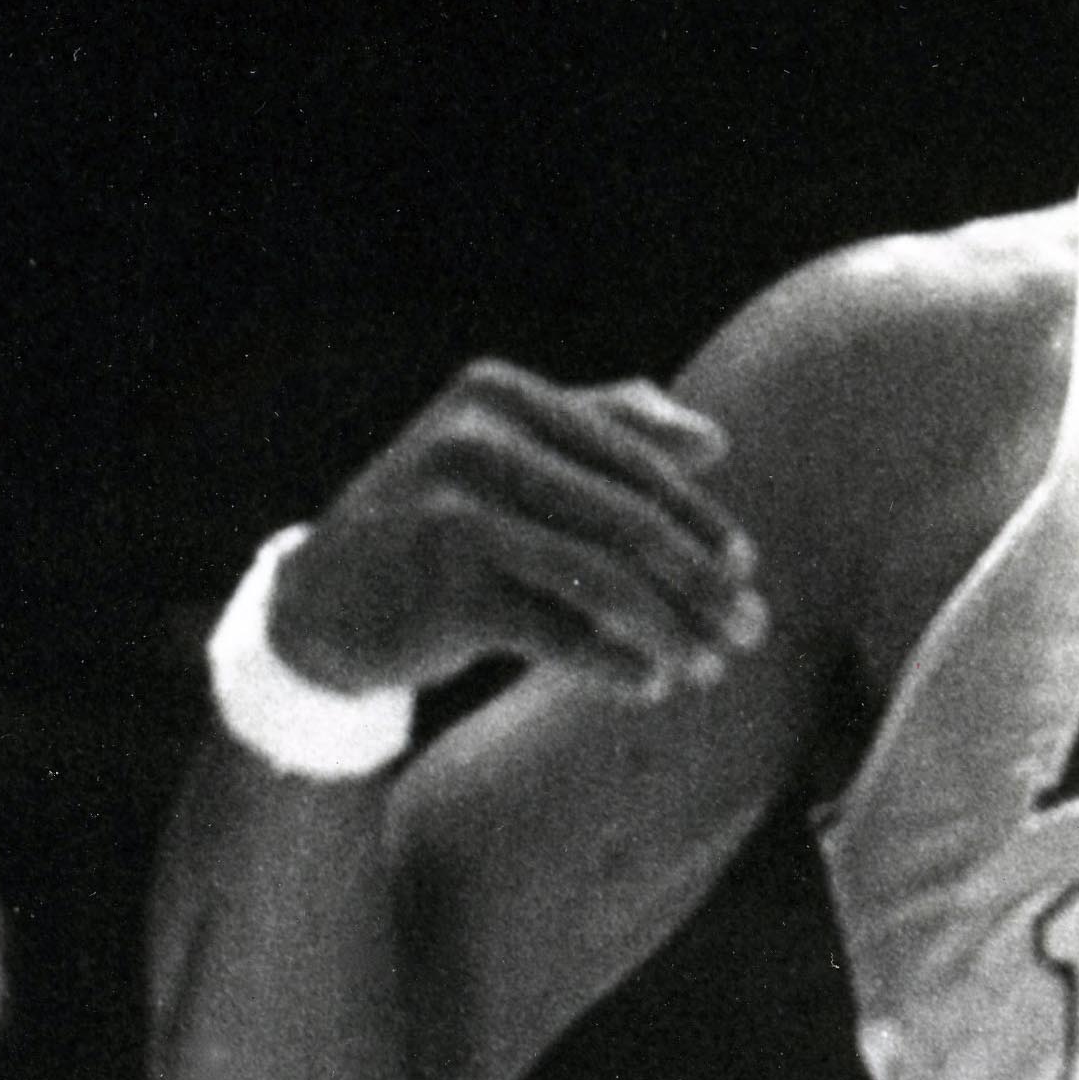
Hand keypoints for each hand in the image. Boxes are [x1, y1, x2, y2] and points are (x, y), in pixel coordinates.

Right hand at [272, 364, 769, 702]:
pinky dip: (612, 661)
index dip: (700, 518)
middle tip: (752, 630)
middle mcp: (474, 439)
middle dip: (701, 583)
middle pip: (628, 520)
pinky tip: (651, 685)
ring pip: (601, 578)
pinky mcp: (441, 584)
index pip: (633, 461)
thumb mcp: (513, 457)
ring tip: (710, 668)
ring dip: (670, 630)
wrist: (326, 600)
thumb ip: (606, 429)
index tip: (747, 569)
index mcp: (502, 394)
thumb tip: (714, 440)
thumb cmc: (442, 524)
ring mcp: (452, 510)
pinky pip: (555, 629)